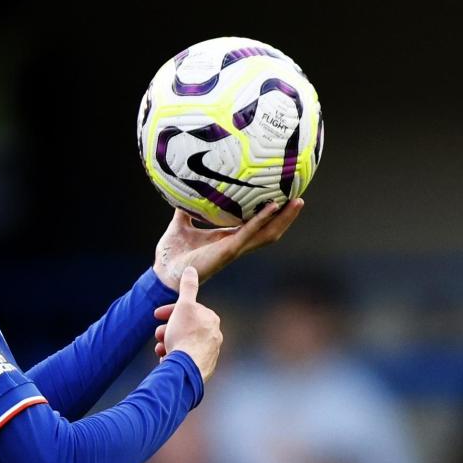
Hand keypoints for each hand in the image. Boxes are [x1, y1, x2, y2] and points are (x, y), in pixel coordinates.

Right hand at [152, 267, 221, 380]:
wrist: (187, 367)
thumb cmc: (185, 335)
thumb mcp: (183, 306)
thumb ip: (187, 287)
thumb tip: (191, 269)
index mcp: (211, 319)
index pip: (188, 309)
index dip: (170, 310)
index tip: (156, 315)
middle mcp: (214, 335)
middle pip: (185, 326)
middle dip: (168, 328)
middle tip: (157, 334)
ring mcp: (210, 352)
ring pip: (184, 342)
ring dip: (168, 343)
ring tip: (160, 349)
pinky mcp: (203, 367)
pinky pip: (185, 357)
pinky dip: (174, 355)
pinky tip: (166, 358)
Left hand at [153, 198, 303, 289]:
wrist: (163, 272)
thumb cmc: (172, 252)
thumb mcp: (180, 224)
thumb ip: (185, 209)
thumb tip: (184, 189)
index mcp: (227, 237)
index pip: (256, 225)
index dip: (271, 214)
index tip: (283, 197)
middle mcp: (235, 243)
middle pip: (269, 230)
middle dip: (286, 217)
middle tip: (299, 198)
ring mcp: (234, 248)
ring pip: (266, 233)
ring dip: (283, 218)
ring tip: (296, 202)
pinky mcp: (228, 251)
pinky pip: (249, 233)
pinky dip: (261, 220)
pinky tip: (271, 207)